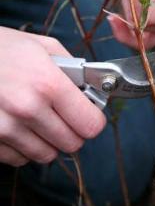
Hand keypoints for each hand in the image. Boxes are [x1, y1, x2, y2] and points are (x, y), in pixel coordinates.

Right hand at [0, 27, 105, 166]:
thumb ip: (73, 68)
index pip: (90, 124)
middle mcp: (27, 109)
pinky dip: (23, 147)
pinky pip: (20, 159)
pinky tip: (18, 125)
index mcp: (46, 83)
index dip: (93, 119)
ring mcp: (5, 129)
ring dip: (48, 140)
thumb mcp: (41, 46)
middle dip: (72, 130)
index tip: (88, 114)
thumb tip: (92, 88)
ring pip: (47, 155)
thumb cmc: (1, 48)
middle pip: (72, 144)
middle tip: (63, 115)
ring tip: (37, 118)